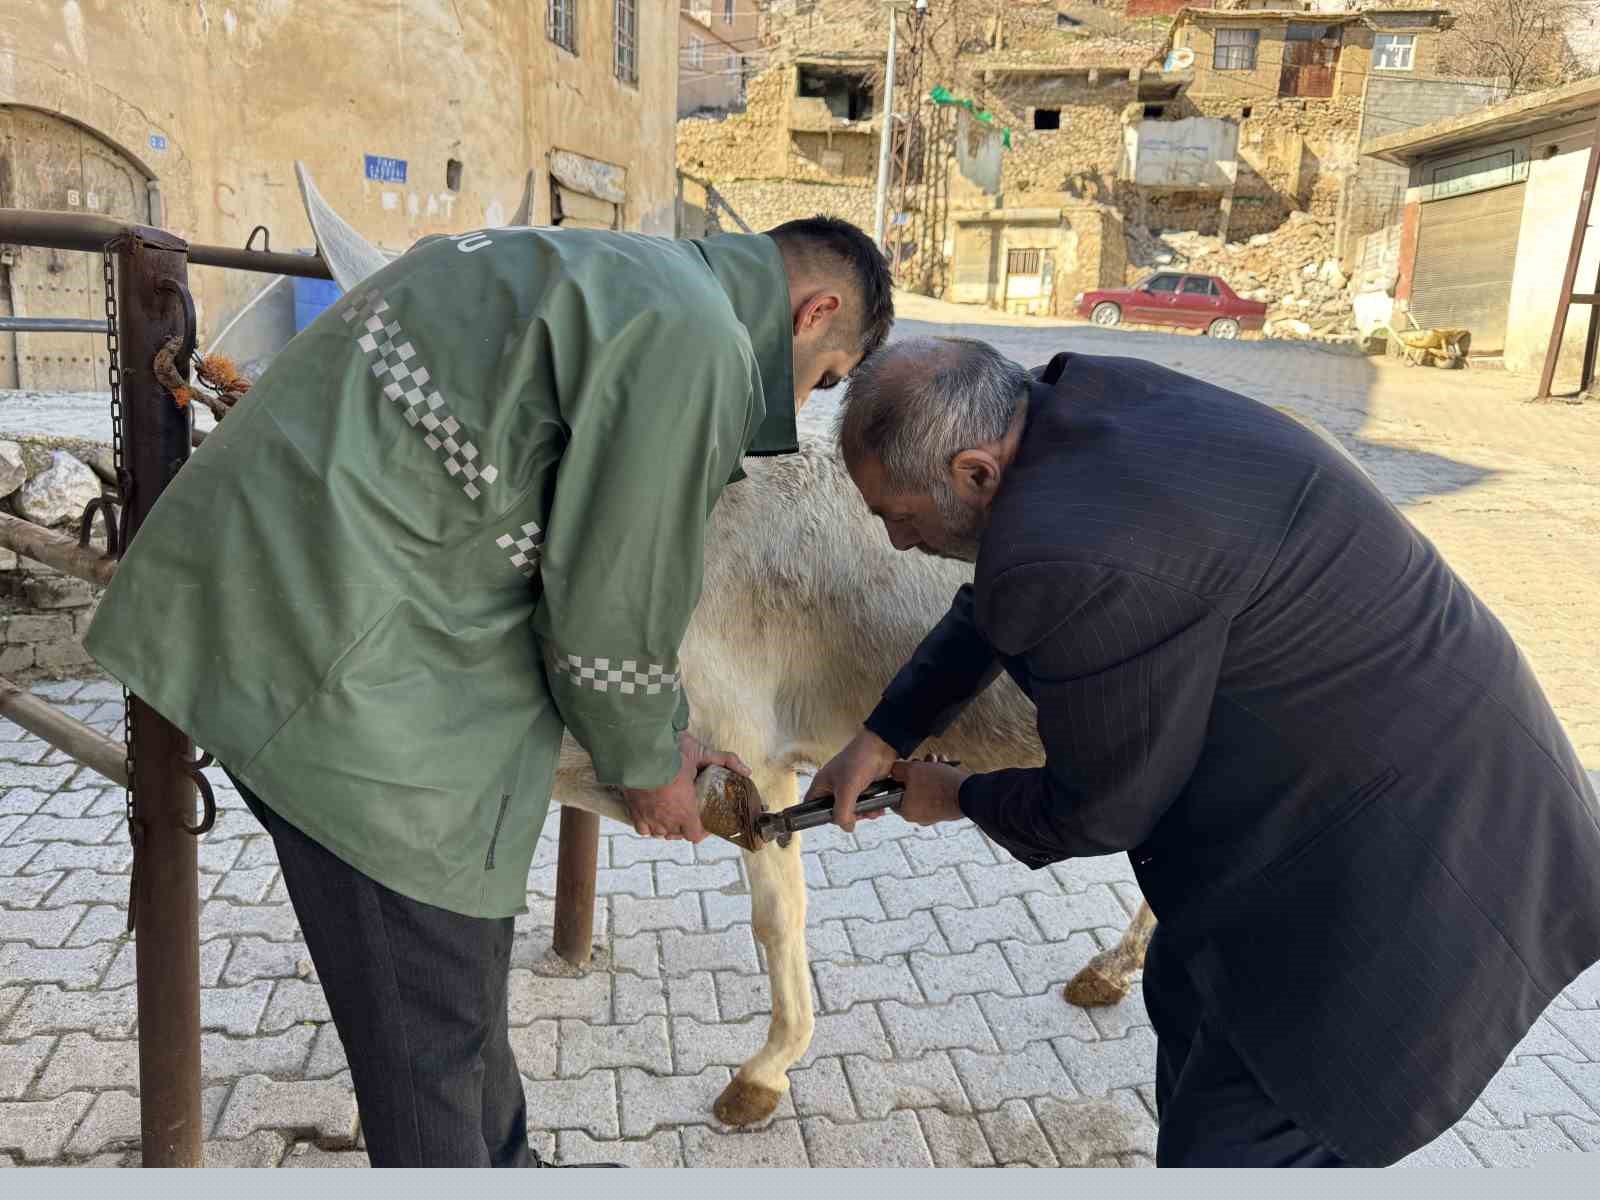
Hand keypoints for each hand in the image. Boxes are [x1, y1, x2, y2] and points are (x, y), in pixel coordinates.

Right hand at [622, 733, 749, 842]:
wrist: (637, 750)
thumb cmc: (669, 752)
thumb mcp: (700, 752)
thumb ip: (725, 761)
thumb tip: (746, 771)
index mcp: (685, 810)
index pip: (696, 835)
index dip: (703, 831)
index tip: (706, 823)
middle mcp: (667, 818)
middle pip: (678, 834)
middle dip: (685, 826)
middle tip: (689, 814)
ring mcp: (649, 816)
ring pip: (660, 833)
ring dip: (668, 827)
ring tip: (672, 815)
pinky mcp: (634, 811)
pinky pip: (642, 829)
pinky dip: (649, 826)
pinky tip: (653, 816)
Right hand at [804, 727, 896, 832]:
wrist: (881, 747)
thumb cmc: (859, 758)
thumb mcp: (847, 789)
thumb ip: (843, 812)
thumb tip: (846, 827)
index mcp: (822, 784)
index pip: (811, 806)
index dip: (818, 816)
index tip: (832, 821)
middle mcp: (833, 787)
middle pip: (834, 812)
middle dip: (848, 817)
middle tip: (857, 816)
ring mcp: (848, 788)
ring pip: (851, 810)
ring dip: (863, 813)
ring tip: (871, 811)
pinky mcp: (862, 788)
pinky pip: (863, 804)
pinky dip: (871, 808)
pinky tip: (878, 808)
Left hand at [892, 758, 969, 827]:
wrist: (969, 793)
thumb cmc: (940, 785)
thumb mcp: (912, 770)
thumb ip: (898, 770)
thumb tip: (894, 770)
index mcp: (906, 811)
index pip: (892, 795)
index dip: (897, 778)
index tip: (903, 769)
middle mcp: (919, 816)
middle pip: (911, 789)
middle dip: (917, 770)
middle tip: (922, 761)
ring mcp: (933, 813)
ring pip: (925, 788)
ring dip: (929, 771)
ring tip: (935, 760)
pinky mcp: (945, 809)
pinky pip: (937, 792)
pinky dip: (939, 778)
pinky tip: (943, 765)